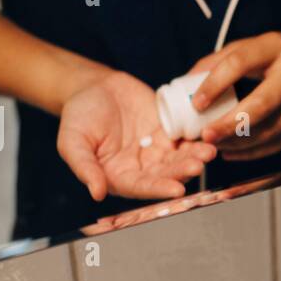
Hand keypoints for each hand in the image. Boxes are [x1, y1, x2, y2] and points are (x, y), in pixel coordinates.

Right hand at [58, 70, 216, 200]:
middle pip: (165, 174)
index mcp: (118, 177)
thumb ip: (84, 167)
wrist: (92, 87)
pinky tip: (208, 137)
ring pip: (178, 158)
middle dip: (182, 171)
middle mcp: (140, 169)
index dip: (159, 189)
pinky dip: (196, 140)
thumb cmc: (77, 115)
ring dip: (194, 157)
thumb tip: (96, 193)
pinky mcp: (167, 134)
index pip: (141, 187)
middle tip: (198, 166)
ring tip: (208, 152)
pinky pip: (184, 139)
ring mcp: (156, 151)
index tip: (177, 190)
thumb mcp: (72, 141)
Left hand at [189, 21, 280, 159]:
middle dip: (230, 124)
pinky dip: (254, 151)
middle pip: (262, 104)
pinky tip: (233, 151)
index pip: (240, 63)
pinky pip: (280, 142)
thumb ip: (219, 60)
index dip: (215, 84)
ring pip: (271, 130)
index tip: (196, 103)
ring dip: (239, 142)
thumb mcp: (253, 45)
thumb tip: (186, 82)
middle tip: (206, 135)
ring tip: (215, 144)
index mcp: (275, 47)